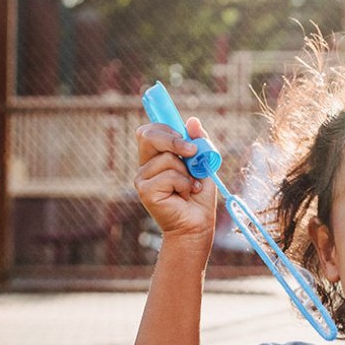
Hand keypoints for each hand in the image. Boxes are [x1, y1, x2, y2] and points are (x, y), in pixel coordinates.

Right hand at [133, 117, 217, 237]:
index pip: (149, 131)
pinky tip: (184, 195)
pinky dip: (184, 184)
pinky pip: (170, 175)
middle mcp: (145, 166)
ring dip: (186, 172)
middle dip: (174, 140)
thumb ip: (198, 142)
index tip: (184, 133)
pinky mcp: (145, 190)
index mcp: (155, 157)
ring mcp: (142, 178)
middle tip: (193, 152)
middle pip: (149, 136)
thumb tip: (193, 120)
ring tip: (189, 187)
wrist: (197, 224)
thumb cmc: (198, 196)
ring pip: (167, 158)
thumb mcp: (202, 164)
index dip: (164, 127)